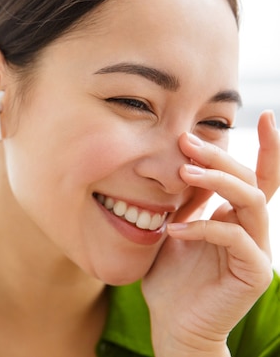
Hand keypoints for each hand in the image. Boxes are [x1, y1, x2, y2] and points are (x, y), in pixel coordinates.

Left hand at [142, 111, 279, 356]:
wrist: (172, 322)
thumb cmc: (169, 278)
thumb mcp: (173, 229)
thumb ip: (184, 203)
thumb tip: (181, 163)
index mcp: (234, 218)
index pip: (256, 177)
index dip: (267, 147)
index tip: (264, 114)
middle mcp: (251, 230)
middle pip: (249, 180)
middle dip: (219, 156)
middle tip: (187, 140)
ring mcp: (255, 251)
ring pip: (250, 201)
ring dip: (218, 181)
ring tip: (184, 171)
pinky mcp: (253, 273)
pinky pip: (235, 239)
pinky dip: (203, 227)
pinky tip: (173, 228)